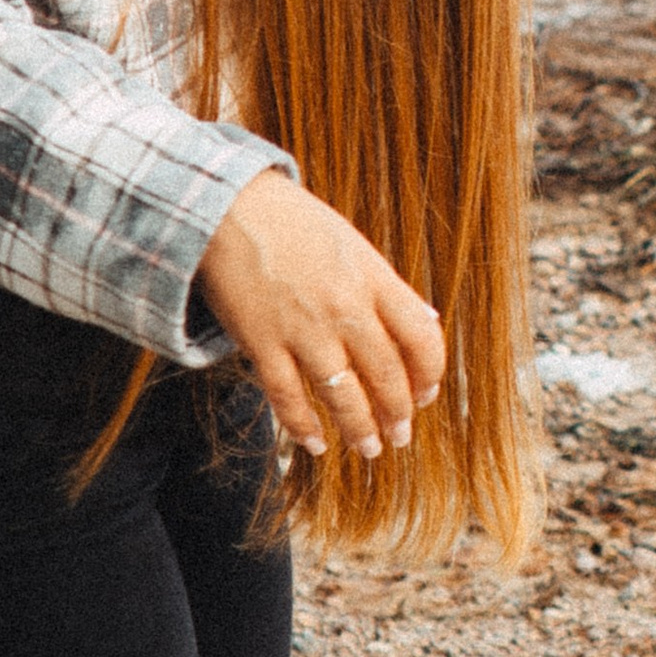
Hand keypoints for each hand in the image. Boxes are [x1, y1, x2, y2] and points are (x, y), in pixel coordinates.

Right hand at [196, 170, 444, 459]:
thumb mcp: (353, 245)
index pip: (422, 336)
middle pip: (386, 375)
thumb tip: (426, 322)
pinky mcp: (261, 343)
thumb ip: (388, 288)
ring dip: (360, 429)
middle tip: (401, 436)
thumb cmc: (294, 224)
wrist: (225, 207)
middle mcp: (344, 307)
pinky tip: (315, 444)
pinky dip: (304, 426)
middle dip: (398, 413)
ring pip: (343, 395)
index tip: (426, 394)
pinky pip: (289, 398)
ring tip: (370, 449)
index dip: (430, 373)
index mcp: (373, 278)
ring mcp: (303, 328)